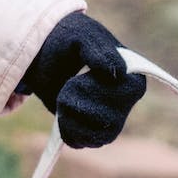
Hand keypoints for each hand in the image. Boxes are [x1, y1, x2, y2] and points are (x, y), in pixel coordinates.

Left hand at [15, 11, 144, 148]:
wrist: (44, 51)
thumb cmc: (70, 39)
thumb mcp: (82, 36)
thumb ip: (99, 51)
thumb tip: (120, 72)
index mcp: (133, 76)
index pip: (127, 94)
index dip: (98, 90)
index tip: (78, 78)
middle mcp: (126, 101)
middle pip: (109, 119)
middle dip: (79, 102)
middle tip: (67, 85)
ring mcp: (111, 118)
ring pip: (98, 134)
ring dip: (72, 117)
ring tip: (62, 97)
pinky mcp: (93, 130)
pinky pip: (86, 142)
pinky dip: (69, 131)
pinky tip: (62, 114)